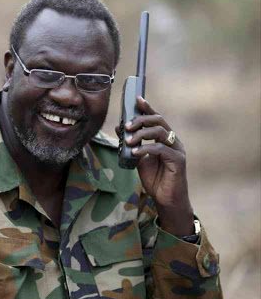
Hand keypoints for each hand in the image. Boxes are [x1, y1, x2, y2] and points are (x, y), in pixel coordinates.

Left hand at [116, 96, 193, 235]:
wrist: (166, 200)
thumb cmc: (154, 179)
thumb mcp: (138, 158)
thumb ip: (132, 144)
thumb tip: (120, 128)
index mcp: (165, 139)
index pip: (156, 118)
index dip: (148, 107)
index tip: (137, 99)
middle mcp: (173, 141)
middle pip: (159, 121)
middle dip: (141, 120)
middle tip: (127, 126)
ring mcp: (177, 149)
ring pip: (160, 132)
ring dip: (141, 134)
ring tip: (128, 142)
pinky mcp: (178, 160)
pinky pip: (160, 148)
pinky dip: (146, 148)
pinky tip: (135, 153)